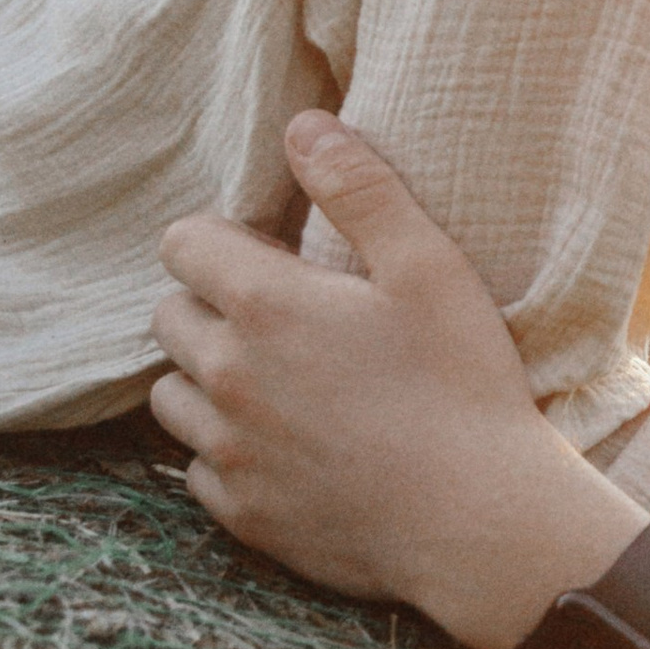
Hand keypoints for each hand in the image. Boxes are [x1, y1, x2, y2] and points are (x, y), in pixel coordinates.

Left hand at [151, 113, 638, 648]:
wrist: (482, 522)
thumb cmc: (464, 386)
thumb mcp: (430, 268)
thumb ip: (360, 190)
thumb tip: (304, 126)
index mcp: (265, 306)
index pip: (181, 243)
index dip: (223, 239)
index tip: (277, 255)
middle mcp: (226, 377)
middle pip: (168, 316)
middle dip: (211, 305)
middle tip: (287, 318)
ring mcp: (227, 451)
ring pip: (170, 396)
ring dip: (208, 379)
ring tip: (279, 383)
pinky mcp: (242, 513)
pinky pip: (197, 469)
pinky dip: (228, 452)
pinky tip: (290, 447)